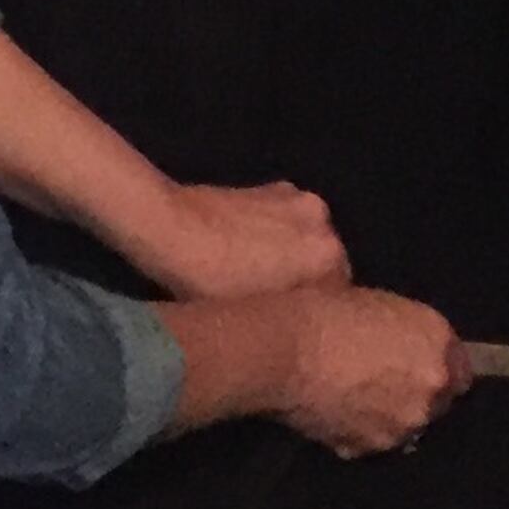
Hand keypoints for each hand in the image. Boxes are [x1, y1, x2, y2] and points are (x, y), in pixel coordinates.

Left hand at [147, 180, 347, 302]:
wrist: (169, 227)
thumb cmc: (212, 285)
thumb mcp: (259, 317)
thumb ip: (295, 316)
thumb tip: (303, 323)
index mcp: (328, 257)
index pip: (338, 297)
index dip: (314, 313)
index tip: (291, 322)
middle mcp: (323, 222)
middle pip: (324, 264)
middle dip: (306, 281)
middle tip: (274, 301)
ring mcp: (297, 197)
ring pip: (305, 241)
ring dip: (292, 255)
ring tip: (258, 273)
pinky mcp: (272, 186)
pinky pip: (286, 220)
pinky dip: (276, 232)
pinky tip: (247, 248)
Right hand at [272, 284, 471, 456]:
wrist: (287, 350)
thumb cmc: (332, 311)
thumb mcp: (387, 306)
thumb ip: (417, 336)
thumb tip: (416, 355)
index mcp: (438, 354)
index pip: (462, 374)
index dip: (439, 367)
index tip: (419, 362)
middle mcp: (428, 399)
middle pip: (435, 403)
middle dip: (417, 393)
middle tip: (384, 375)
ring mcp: (397, 430)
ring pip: (404, 426)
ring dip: (391, 414)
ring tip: (358, 394)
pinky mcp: (365, 451)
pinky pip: (371, 439)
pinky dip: (361, 428)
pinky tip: (339, 407)